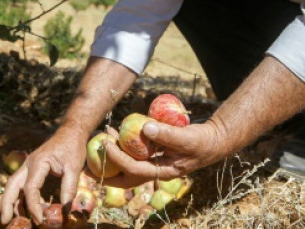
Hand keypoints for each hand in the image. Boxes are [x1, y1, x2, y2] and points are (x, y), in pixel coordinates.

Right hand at [0, 128, 86, 225]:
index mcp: (38, 163)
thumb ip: (69, 188)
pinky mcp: (32, 169)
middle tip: (4, 220)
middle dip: (6, 203)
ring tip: (14, 218)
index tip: (40, 219)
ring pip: (13, 185)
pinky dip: (22, 197)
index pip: (30, 188)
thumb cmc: (72, 148)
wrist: (71, 132)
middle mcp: (28, 164)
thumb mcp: (74, 168)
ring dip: (12, 201)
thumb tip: (66, 211)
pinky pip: (22, 184)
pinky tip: (29, 208)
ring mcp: (28, 166)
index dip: (33, 206)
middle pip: (11, 185)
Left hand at [102, 120, 220, 187]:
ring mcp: (155, 164)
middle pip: (126, 177)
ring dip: (115, 155)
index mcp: (162, 172)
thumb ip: (168, 134)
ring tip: (104, 136)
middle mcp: (155, 171)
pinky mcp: (155, 155)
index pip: (134, 169)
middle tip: (92, 155)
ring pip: (129, 165)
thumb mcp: (187, 137)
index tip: (106, 143)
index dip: (117, 158)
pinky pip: (135, 154)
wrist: (212, 141)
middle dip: (107, 169)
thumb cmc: (201, 141)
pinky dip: (125, 146)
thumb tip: (145, 128)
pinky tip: (118, 133)